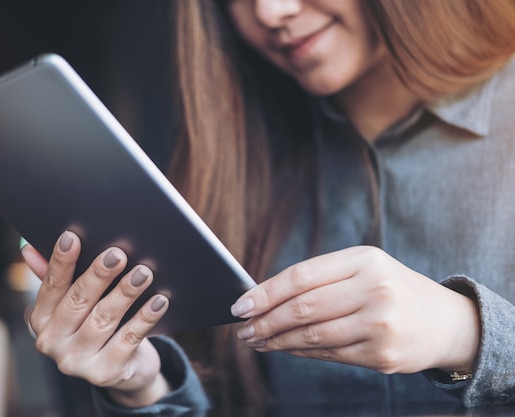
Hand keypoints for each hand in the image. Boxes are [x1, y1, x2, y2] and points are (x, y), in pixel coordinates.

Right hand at [21, 231, 170, 406]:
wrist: (123, 370)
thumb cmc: (97, 324)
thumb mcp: (76, 303)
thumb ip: (57, 276)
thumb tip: (29, 249)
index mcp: (41, 319)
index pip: (51, 286)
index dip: (61, 261)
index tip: (72, 237)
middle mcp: (52, 343)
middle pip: (78, 301)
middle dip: (99, 275)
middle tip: (118, 254)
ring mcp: (77, 362)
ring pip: (104, 319)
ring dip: (125, 293)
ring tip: (144, 273)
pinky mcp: (105, 373)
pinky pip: (128, 339)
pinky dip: (144, 318)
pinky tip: (158, 300)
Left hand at [231, 246, 479, 373]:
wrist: (445, 322)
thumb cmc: (391, 289)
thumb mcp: (363, 268)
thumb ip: (320, 278)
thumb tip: (264, 297)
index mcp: (364, 259)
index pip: (302, 276)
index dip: (266, 292)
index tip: (240, 305)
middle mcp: (375, 290)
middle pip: (303, 308)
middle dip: (265, 320)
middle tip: (242, 328)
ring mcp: (381, 325)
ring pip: (312, 335)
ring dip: (276, 340)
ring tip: (256, 340)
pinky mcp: (383, 355)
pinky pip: (328, 354)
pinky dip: (298, 351)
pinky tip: (282, 348)